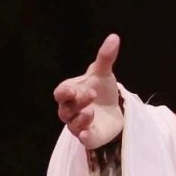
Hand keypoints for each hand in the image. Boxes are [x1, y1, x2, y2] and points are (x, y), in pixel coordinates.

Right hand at [54, 33, 123, 150]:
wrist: (113, 109)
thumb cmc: (102, 90)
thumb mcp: (104, 73)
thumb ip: (105, 57)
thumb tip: (114, 37)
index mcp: (71, 92)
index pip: (60, 93)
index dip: (64, 92)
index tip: (71, 90)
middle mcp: (70, 110)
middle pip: (66, 109)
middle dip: (77, 102)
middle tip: (92, 94)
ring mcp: (78, 124)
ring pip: (72, 124)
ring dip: (80, 118)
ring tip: (91, 111)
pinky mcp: (89, 136)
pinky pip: (82, 138)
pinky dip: (84, 135)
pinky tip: (87, 132)